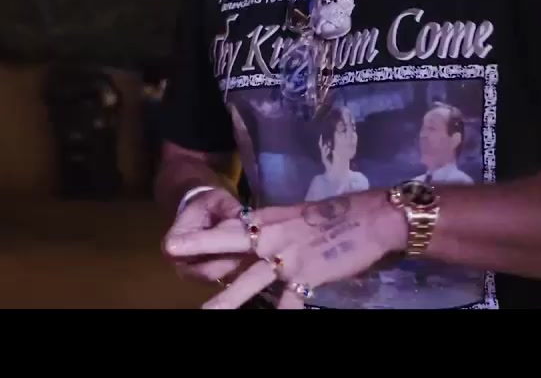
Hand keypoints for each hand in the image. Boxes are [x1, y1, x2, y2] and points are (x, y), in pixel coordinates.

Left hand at [164, 190, 406, 308]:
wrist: (370, 219)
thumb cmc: (334, 217)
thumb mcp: (294, 218)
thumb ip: (271, 231)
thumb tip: (255, 242)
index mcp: (265, 221)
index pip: (226, 229)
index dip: (199, 237)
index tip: (173, 244)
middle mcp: (269, 238)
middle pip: (227, 244)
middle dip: (198, 249)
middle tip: (170, 252)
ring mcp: (285, 259)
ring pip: (248, 284)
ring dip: (227, 302)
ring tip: (208, 314)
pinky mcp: (306, 279)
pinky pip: (287, 306)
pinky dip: (281, 317)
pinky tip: (275, 323)